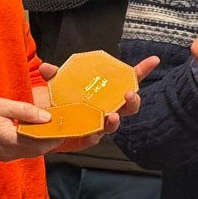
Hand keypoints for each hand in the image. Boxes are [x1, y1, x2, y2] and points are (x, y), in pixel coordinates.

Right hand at [0, 95, 67, 160]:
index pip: (42, 142)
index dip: (57, 134)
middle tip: (65, 121)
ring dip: (45, 139)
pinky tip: (38, 128)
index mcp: (10, 141)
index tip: (68, 123)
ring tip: (54, 123)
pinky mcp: (5, 154)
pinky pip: (26, 149)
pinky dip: (35, 140)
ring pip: (35, 150)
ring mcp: (8, 155)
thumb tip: (46, 117)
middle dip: (54, 136)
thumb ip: (24, 111)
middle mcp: (10, 153)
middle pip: (41, 148)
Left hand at [33, 56, 159, 153]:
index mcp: (105, 92)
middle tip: (129, 94)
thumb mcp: (55, 84)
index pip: (127, 80)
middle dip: (133, 100)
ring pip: (114, 124)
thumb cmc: (58, 102)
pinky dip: (93, 134)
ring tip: (112, 115)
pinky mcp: (86, 138)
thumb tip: (48, 68)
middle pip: (129, 106)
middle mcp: (106, 108)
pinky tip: (92, 131)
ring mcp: (98, 124)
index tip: (154, 60)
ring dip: (115, 120)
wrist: (43, 127)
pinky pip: (93, 138)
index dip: (141, 70)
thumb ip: (54, 75)